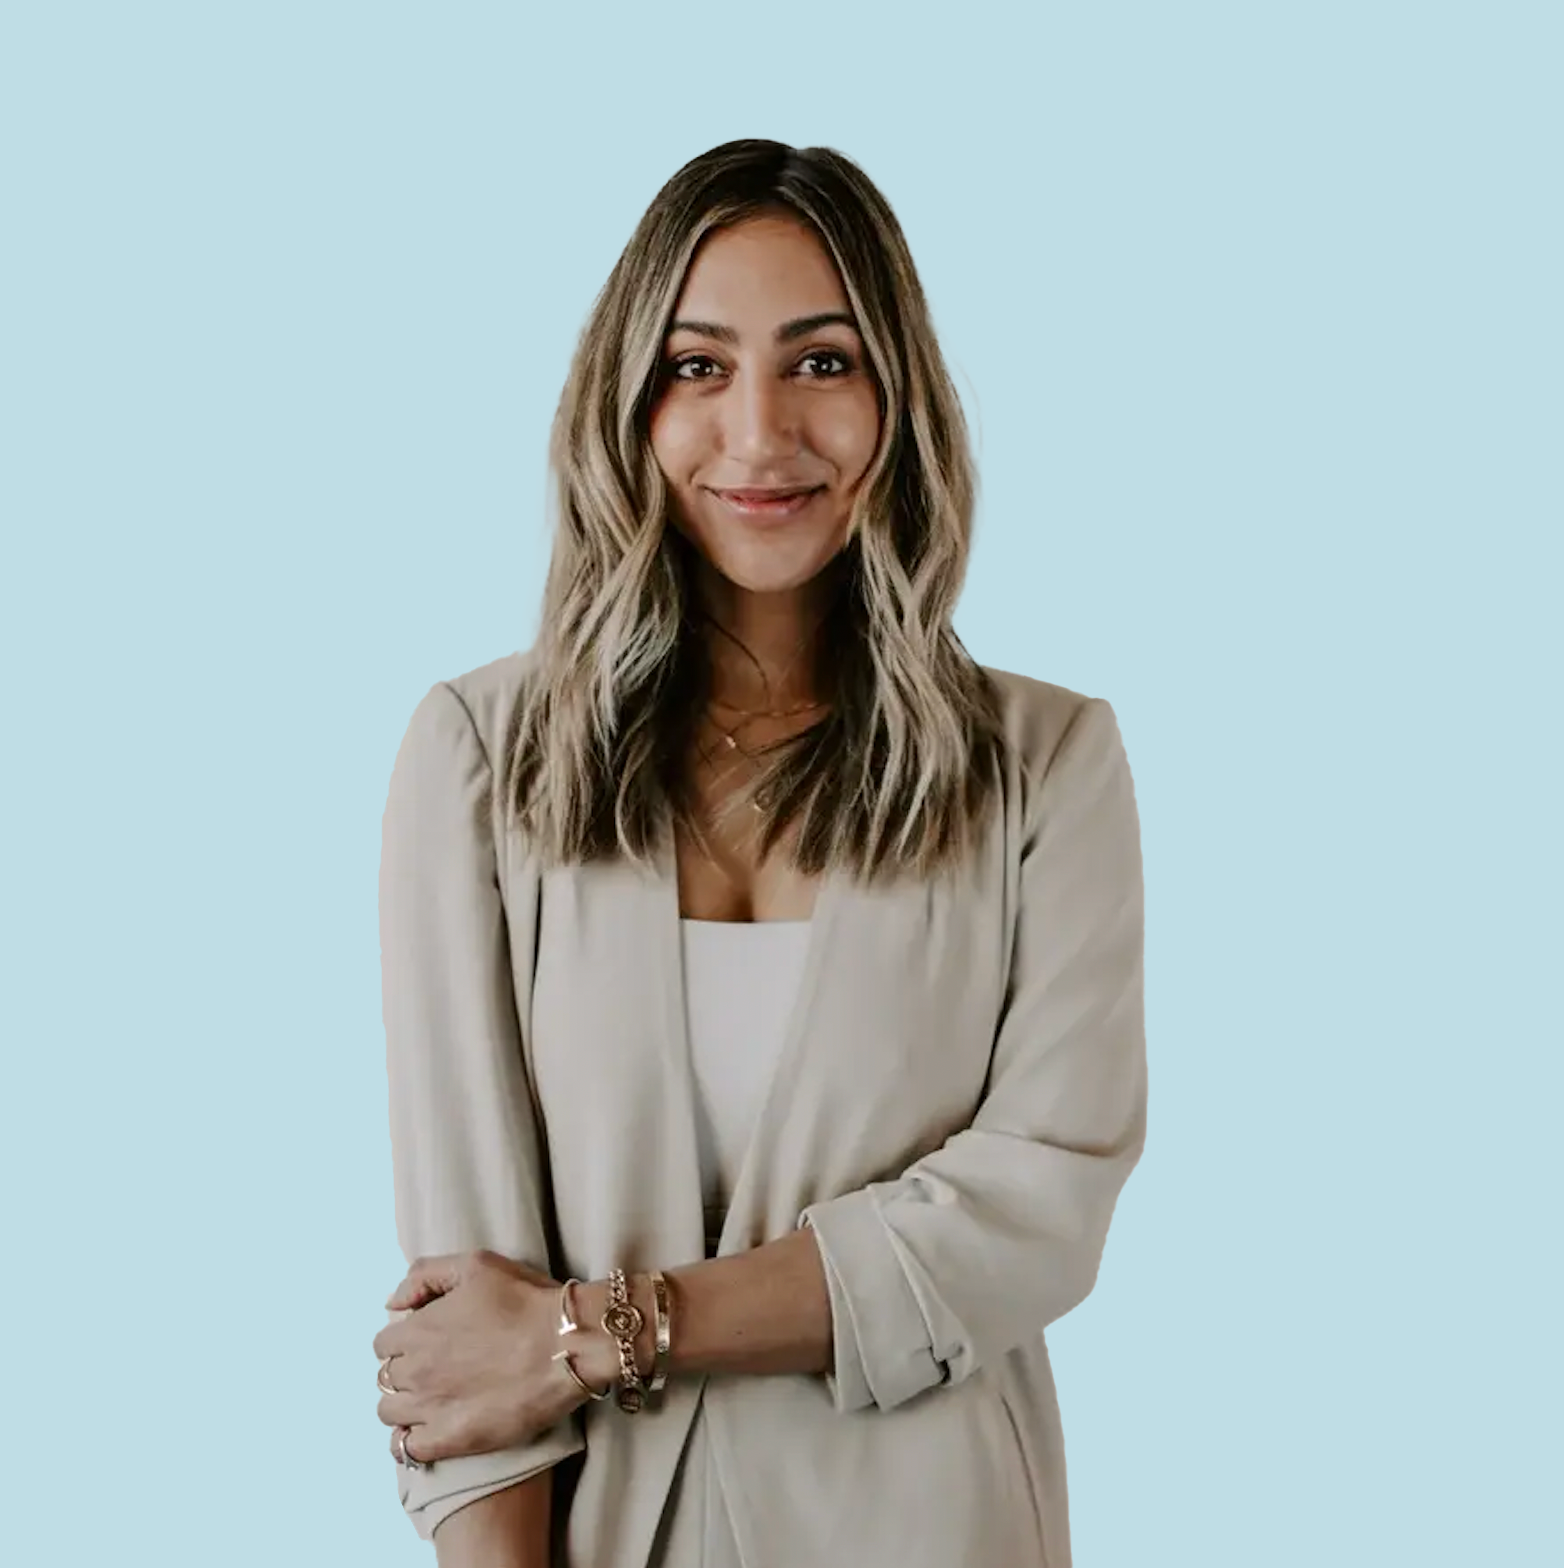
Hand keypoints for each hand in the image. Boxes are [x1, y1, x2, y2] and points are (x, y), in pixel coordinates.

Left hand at [372, 1250, 589, 1464]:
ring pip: (390, 1413)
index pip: (384, 1342)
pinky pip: (406, 1450)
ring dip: (406, 1406)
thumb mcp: (475, 1265)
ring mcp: (430, 1408)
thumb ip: (425, 1276)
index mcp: (418, 1329)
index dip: (407, 1339)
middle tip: (440, 1368)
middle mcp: (415, 1370)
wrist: (566, 1344)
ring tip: (435, 1399)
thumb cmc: (525, 1301)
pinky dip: (410, 1442)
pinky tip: (429, 1431)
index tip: (430, 1340)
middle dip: (407, 1371)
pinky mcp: (450, 1440)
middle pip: (386, 1377)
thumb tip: (392, 1303)